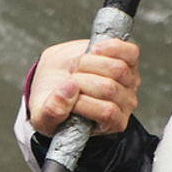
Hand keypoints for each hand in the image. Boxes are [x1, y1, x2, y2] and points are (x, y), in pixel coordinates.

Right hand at [25, 37, 140, 137]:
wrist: (56, 78)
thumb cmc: (54, 101)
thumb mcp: (42, 115)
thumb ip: (50, 113)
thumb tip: (69, 91)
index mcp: (110, 124)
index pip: (106, 112)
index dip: (82, 101)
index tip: (65, 93)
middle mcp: (125, 105)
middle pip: (109, 88)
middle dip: (81, 80)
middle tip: (68, 79)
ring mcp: (130, 81)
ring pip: (117, 69)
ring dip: (89, 63)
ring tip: (77, 67)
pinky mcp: (129, 60)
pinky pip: (130, 52)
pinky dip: (110, 48)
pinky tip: (94, 50)